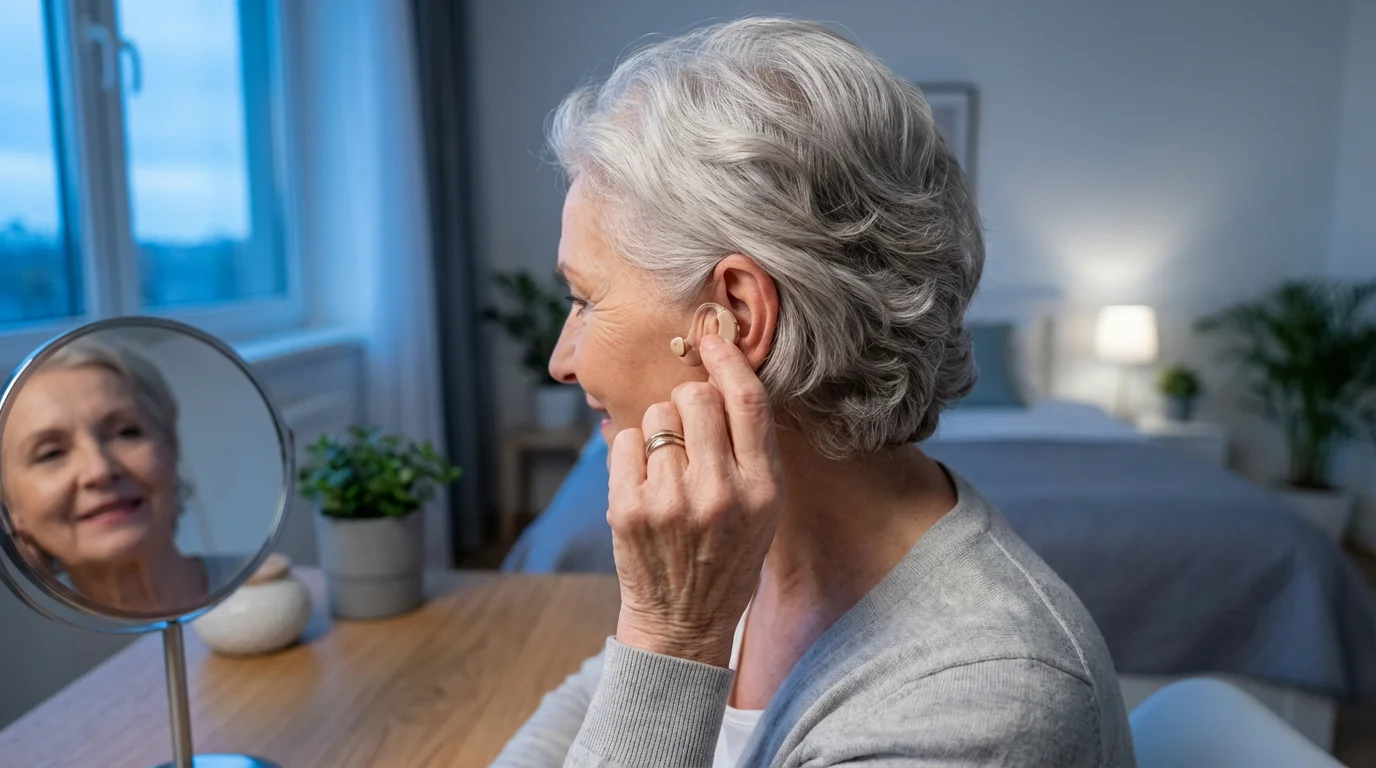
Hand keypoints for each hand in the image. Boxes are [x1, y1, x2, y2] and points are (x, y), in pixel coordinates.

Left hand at [607, 334, 785, 667]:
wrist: (684, 620)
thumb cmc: (728, 554)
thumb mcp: (764, 507)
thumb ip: (750, 447)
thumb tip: (720, 375)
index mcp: (762, 489)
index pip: (747, 402)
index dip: (728, 361)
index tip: (713, 341)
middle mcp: (719, 493)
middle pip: (696, 397)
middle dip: (689, 401)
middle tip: (690, 432)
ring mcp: (670, 502)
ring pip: (657, 416)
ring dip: (660, 430)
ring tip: (669, 470)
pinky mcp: (628, 510)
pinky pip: (624, 441)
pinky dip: (631, 452)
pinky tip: (646, 483)